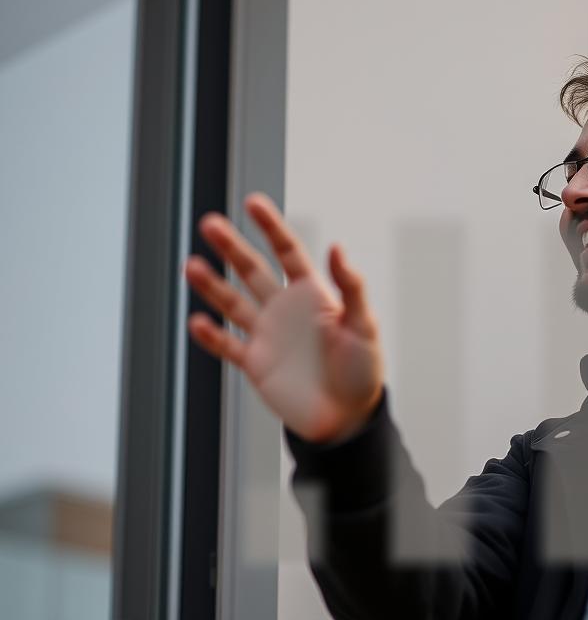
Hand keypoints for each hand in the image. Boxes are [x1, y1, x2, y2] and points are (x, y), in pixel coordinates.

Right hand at [184, 193, 383, 443]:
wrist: (349, 417)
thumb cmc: (363, 370)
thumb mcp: (363, 324)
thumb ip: (350, 286)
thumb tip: (337, 247)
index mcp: (312, 294)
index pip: (287, 251)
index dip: (270, 227)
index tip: (252, 202)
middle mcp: (285, 308)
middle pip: (252, 269)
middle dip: (231, 247)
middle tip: (210, 224)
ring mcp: (268, 334)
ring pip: (233, 302)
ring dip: (212, 285)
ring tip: (191, 265)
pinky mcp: (256, 363)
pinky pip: (228, 345)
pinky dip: (211, 335)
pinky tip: (198, 321)